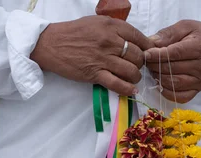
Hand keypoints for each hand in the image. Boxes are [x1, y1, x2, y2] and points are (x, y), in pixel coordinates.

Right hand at [31, 16, 153, 95]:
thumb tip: (133, 40)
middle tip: (135, 66)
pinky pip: (118, 84)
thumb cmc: (74, 33)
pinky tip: (132, 91)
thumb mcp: (96, 23)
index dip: (147, 47)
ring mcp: (103, 58)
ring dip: (135, 77)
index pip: (138, 37)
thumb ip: (114, 30)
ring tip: (132, 78)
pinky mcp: (95, 74)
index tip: (148, 54)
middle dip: (140, 63)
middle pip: (138, 55)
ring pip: (131, 71)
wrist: (51, 44)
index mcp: (111, 25)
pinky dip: (127, 89)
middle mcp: (109, 41)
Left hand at [145, 21, 200, 102]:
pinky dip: (167, 92)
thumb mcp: (185, 26)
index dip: (157, 55)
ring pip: (174, 84)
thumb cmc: (198, 34)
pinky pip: (180, 97)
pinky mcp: (199, 90)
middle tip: (147, 62)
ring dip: (159, 78)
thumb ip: (168, 34)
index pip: (174, 54)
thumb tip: (151, 43)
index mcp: (200, 47)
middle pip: (172, 70)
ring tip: (153, 70)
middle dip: (155, 66)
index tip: (145, 54)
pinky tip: (160, 84)